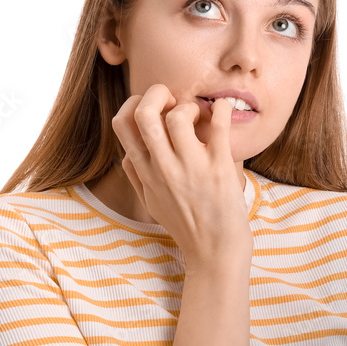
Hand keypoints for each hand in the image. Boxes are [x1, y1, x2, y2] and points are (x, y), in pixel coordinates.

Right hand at [111, 84, 251, 267]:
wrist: (215, 252)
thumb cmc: (186, 226)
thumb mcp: (151, 203)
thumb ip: (137, 177)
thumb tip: (127, 155)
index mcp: (145, 171)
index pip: (122, 124)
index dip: (135, 104)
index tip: (155, 109)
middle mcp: (163, 168)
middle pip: (144, 113)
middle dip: (157, 93)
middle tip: (175, 100)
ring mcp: (191, 168)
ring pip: (177, 117)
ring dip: (190, 106)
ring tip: (201, 117)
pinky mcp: (219, 169)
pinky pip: (219, 126)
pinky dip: (222, 109)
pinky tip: (224, 110)